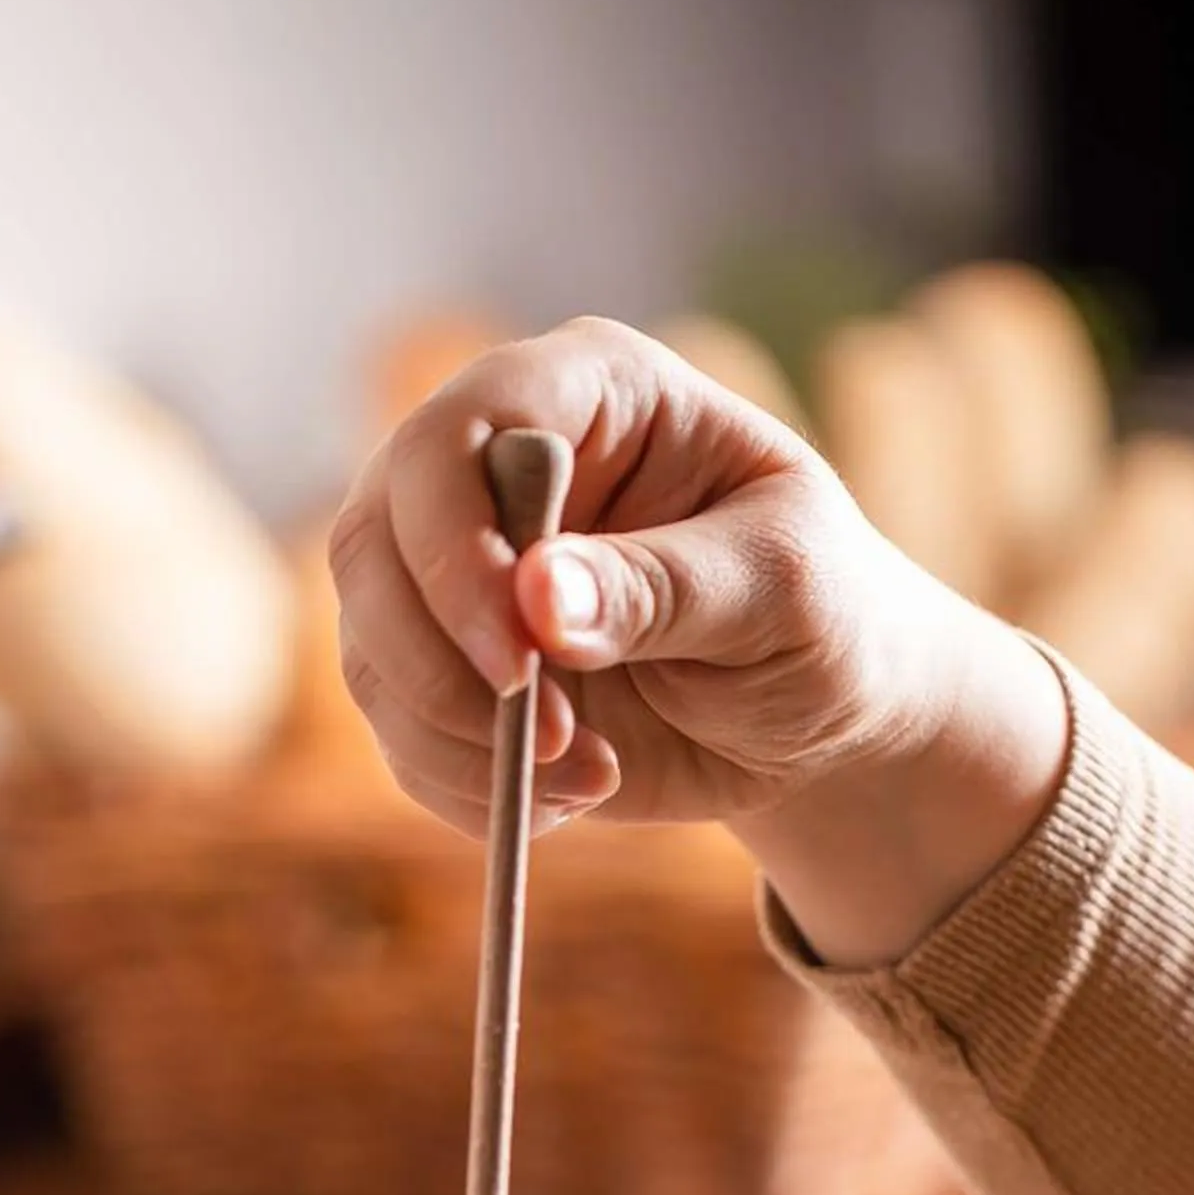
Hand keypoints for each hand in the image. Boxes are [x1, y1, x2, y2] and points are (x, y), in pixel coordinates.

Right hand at [329, 316, 1068, 963]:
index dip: (457, 549)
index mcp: (588, 393)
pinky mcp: (452, 672)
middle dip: (439, 664)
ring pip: (371, 649)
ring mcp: (460, 572)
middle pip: (375, 542)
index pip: (456, 434)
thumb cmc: (822, 614)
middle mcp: (496, 466)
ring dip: (458, 742)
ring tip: (589, 780)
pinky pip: (402, 735)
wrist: (818, 708)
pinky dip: (465, 788)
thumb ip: (665, 587)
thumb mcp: (780, 591)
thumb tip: (538, 600)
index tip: (521, 659)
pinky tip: (569, 801)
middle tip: (545, 742)